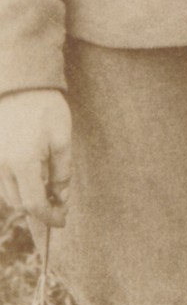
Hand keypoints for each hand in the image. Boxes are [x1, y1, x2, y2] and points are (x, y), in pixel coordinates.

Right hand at [0, 88, 71, 227]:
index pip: (34, 204)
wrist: (18, 84)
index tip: (62, 220)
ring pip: (8, 194)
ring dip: (26, 198)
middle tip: (59, 204)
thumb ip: (62, 172)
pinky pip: (1, 181)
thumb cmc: (44, 109)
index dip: (49, 217)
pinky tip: (31, 176)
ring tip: (47, 189)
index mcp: (22, 163)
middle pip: (20, 203)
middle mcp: (1, 165)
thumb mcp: (62, 139)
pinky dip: (15, 186)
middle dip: (40, 209)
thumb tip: (61, 197)